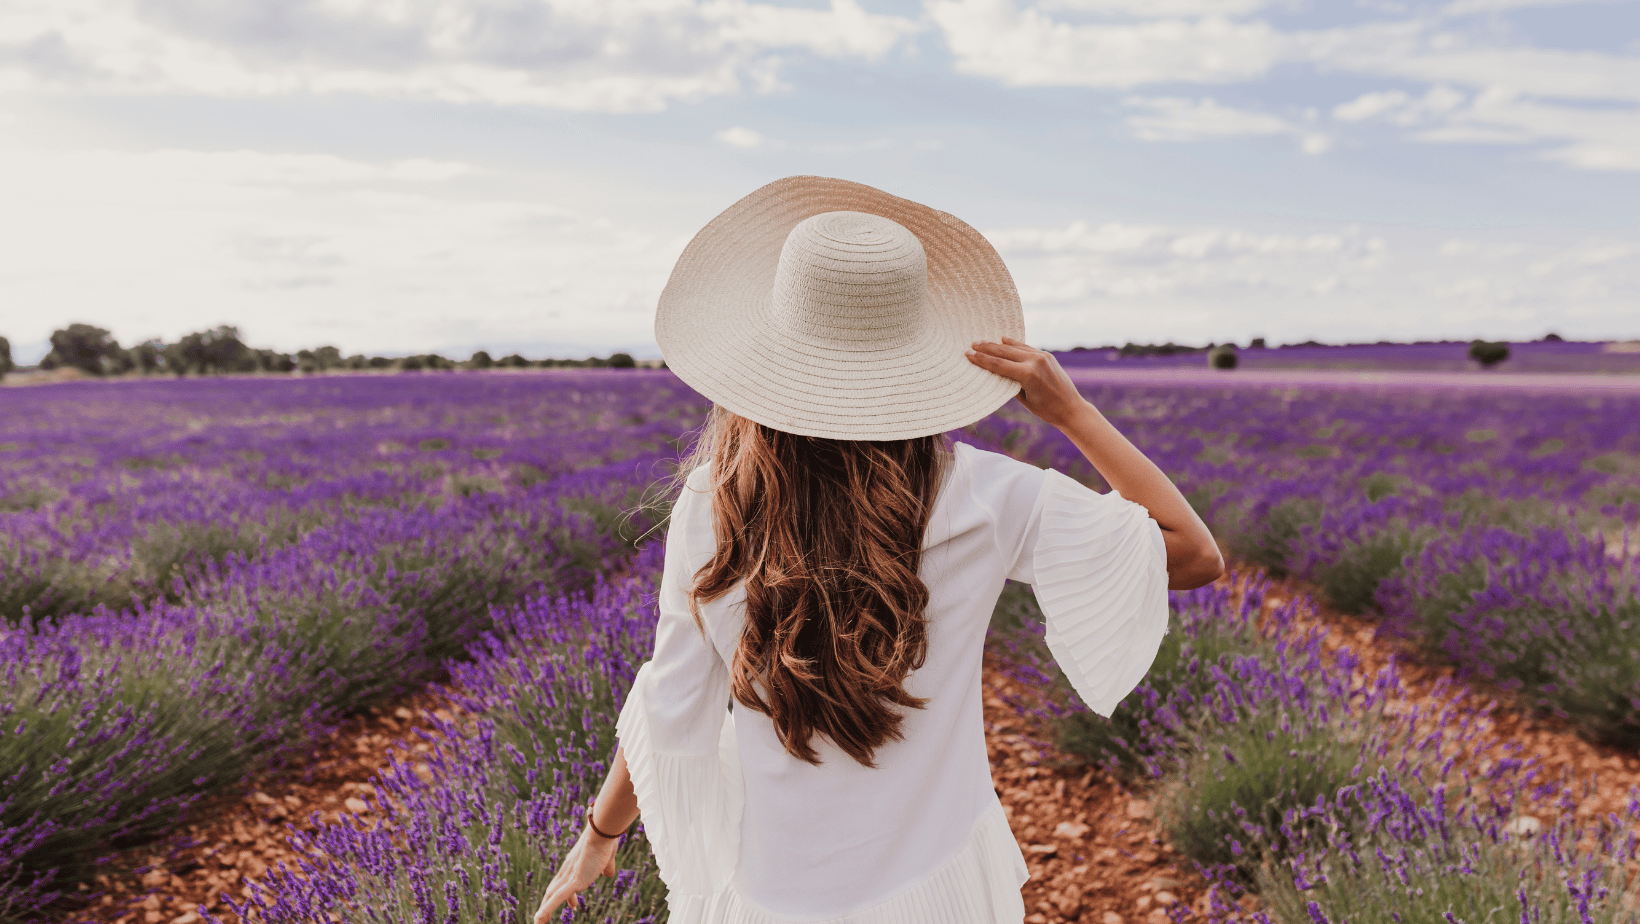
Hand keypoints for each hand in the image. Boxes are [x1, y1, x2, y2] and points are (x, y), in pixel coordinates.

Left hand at [532, 825, 620, 923]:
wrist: (602, 833)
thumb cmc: (605, 840)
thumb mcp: (607, 857)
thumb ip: (606, 866)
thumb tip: (608, 874)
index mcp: (574, 864)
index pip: (566, 882)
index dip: (568, 896)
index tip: (573, 906)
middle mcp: (568, 870)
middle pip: (554, 889)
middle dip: (550, 904)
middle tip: (545, 916)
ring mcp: (569, 876)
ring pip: (552, 896)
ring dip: (544, 910)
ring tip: (538, 922)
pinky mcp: (573, 881)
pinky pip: (557, 898)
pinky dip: (547, 909)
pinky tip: (539, 919)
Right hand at [965, 336, 1089, 429]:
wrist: (1071, 408)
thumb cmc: (1047, 410)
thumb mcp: (1024, 399)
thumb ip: (1010, 384)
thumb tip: (996, 373)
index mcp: (1028, 375)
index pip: (998, 364)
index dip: (982, 359)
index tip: (968, 354)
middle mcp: (1035, 361)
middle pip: (1004, 352)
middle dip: (986, 348)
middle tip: (971, 344)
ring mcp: (1042, 356)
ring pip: (1015, 347)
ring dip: (998, 344)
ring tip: (982, 342)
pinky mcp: (1047, 356)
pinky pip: (1026, 348)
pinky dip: (1014, 344)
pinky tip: (1003, 339)